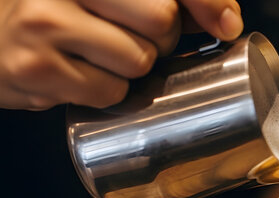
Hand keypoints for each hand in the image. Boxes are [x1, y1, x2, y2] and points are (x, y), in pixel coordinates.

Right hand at [0, 0, 242, 109]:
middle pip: (161, 21)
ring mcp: (44, 23)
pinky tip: (77, 72)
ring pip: (139, 61)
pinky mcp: (36, 68)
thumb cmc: (54, 10)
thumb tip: (227, 22)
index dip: (206, 3)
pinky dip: (105, 91)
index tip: (225, 25)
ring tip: (97, 54)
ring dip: (131, 68)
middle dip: (159, 39)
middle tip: (132, 36)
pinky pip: (110, 93)